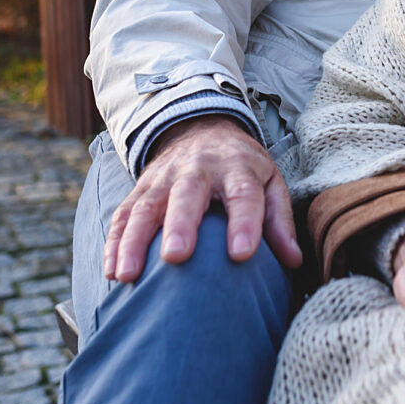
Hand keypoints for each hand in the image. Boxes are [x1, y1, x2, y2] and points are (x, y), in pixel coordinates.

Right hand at [103, 115, 302, 281]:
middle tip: (177, 257)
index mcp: (238, 167)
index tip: (241, 254)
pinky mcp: (140, 187)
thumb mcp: (269, 182)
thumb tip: (293, 261)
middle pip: (188, 194)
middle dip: (180, 224)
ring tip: (127, 274)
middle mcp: (199, 169)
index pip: (244, 194)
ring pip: (146, 206)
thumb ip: (279, 220)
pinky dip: (115, 241)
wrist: (203, 128)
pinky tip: (111, 270)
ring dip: (134, 240)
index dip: (244, 223)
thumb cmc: (242, 168)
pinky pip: (124, 213)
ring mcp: (165, 177)